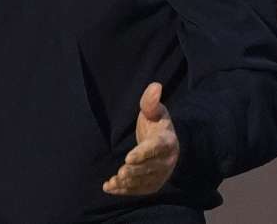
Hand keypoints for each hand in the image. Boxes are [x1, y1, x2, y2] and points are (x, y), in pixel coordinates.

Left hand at [103, 81, 179, 195]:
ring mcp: (160, 174)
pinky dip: (125, 191)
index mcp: (166, 141)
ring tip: (114, 181)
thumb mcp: (154, 111)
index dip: (143, 154)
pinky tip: (109, 187)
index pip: (155, 149)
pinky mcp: (152, 184)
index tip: (129, 157)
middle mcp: (166, 161)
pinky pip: (139, 190)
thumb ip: (150, 101)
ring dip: (129, 183)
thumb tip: (155, 86)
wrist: (167, 143)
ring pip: (144, 181)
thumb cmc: (156, 124)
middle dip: (135, 172)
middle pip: (150, 168)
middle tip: (121, 173)